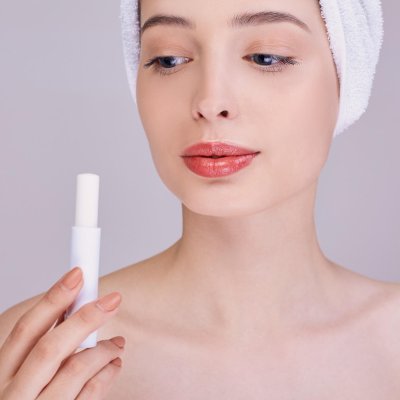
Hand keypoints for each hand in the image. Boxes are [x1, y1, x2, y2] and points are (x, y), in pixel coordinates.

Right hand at [0, 267, 124, 399]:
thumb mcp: (21, 378)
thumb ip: (42, 350)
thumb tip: (73, 310)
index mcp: (1, 376)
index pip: (26, 330)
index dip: (53, 298)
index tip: (77, 275)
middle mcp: (13, 396)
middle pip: (50, 347)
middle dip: (84, 318)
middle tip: (112, 300)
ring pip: (74, 371)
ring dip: (102, 350)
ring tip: (117, 343)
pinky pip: (88, 397)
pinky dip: (106, 376)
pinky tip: (114, 365)